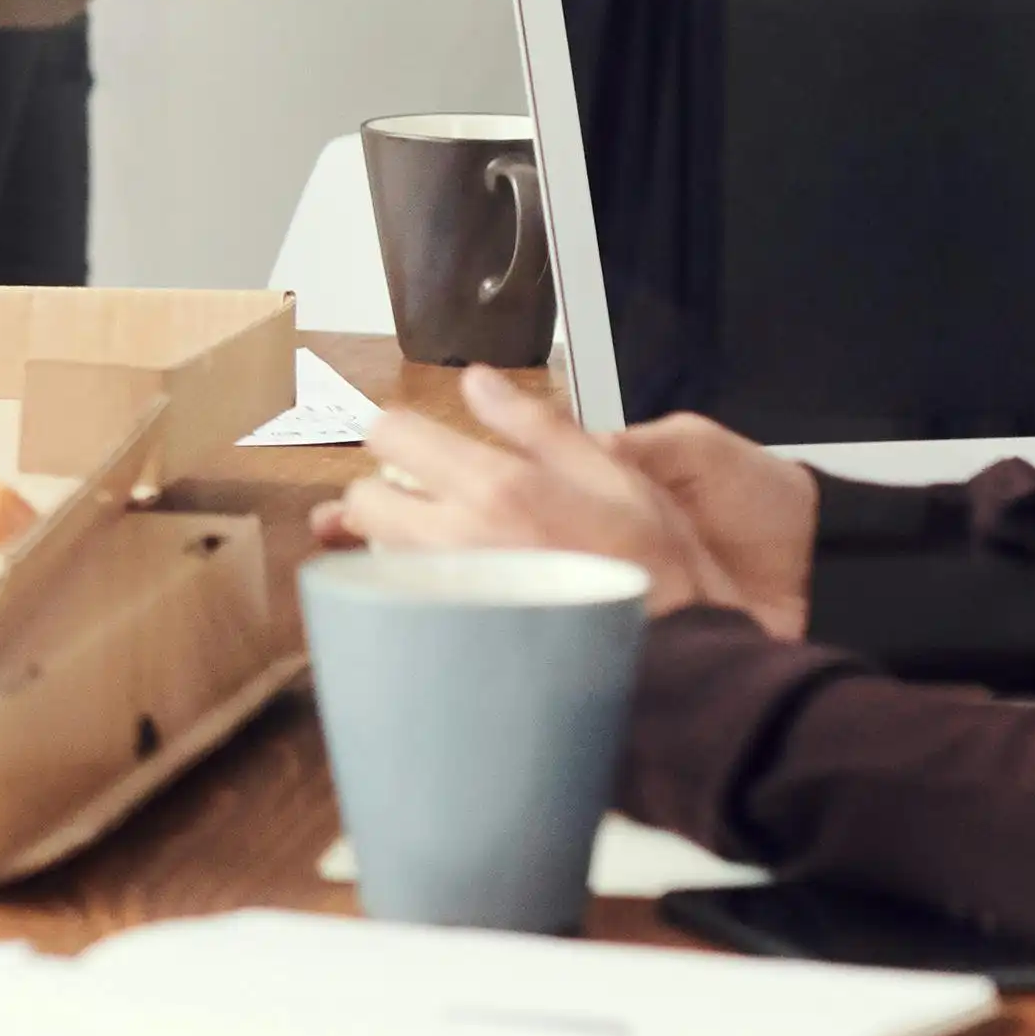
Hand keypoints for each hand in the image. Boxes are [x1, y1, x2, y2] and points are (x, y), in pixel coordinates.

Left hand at [335, 368, 802, 632]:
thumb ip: (535, 424)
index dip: (402, 434)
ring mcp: (443, 594)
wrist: (670, 654)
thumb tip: (477, 381)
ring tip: (454, 550)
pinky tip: (456, 591)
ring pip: (375, 553)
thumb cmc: (651, 562)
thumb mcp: (610, 472)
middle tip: (435, 501)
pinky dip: (408, 589)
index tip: (425, 447)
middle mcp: (455, 539)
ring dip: (397, 542)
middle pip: (363, 498)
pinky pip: (395, 602)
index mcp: (496, 486)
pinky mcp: (442, 638)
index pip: (390, 434)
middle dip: (388, 492)